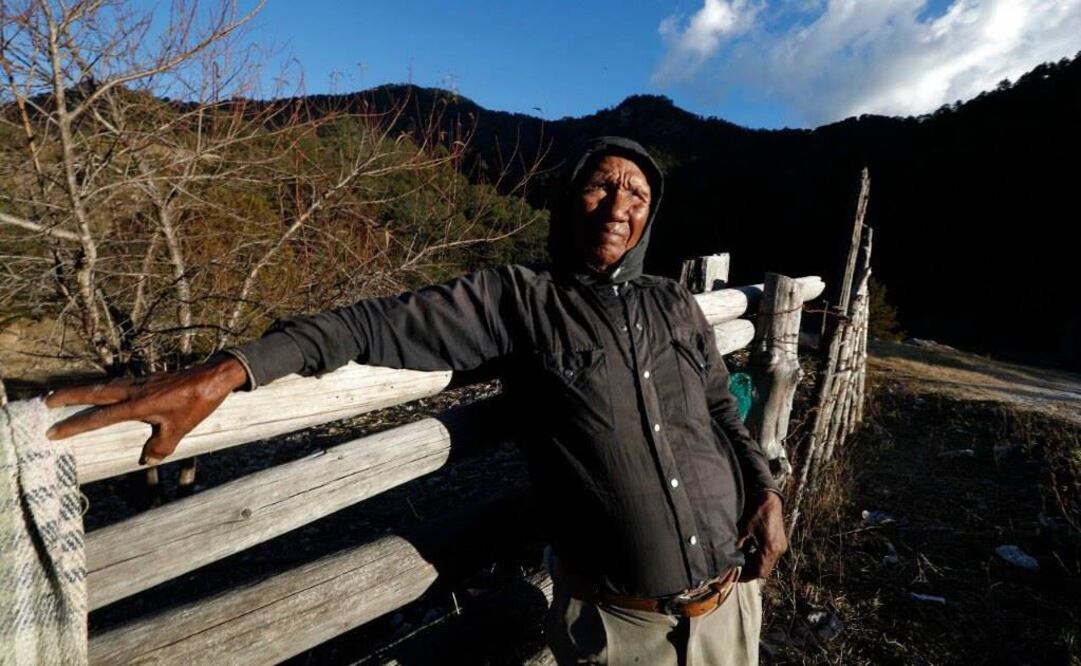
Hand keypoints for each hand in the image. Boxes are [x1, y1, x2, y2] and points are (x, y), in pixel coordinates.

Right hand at [45, 356, 248, 464]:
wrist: (213, 377)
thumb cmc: (197, 402)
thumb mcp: (180, 428)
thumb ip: (161, 445)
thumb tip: (147, 459)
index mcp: (138, 404)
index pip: (100, 417)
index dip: (76, 425)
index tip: (53, 431)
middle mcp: (134, 390)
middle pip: (94, 393)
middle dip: (68, 397)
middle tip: (45, 402)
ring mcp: (140, 382)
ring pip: (104, 387)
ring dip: (83, 391)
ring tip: (63, 396)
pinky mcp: (147, 380)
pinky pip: (118, 385)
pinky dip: (102, 389)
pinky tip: (100, 393)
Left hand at [736, 490, 786, 580]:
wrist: (769, 498)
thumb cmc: (757, 511)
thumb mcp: (744, 528)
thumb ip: (738, 544)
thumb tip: (728, 557)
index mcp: (770, 548)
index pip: (759, 571)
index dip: (746, 576)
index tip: (736, 576)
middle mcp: (778, 550)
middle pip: (764, 570)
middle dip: (750, 571)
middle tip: (736, 568)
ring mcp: (781, 546)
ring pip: (767, 563)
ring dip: (754, 564)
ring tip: (740, 559)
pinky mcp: (780, 542)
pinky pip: (770, 556)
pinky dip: (759, 557)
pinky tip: (748, 550)